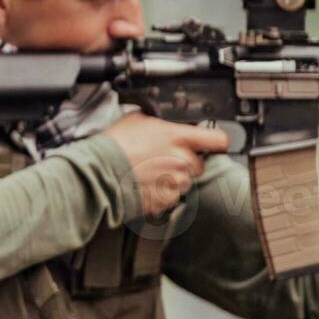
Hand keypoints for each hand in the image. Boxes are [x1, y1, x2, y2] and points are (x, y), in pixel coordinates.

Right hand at [102, 112, 228, 214]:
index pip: (218, 140)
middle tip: (163, 159)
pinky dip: (162, 192)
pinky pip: (172, 196)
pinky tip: (147, 183)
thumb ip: (161, 122)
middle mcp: (183, 160)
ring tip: (150, 172)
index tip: (213, 144)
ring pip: (185, 181)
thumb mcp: (137, 120)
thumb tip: (167, 122)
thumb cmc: (115, 145)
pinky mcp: (168, 199)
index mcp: (179, 137)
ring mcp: (176, 182)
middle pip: (199, 164)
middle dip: (185, 162)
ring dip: (173, 178)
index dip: (217, 142)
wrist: (100, 172)